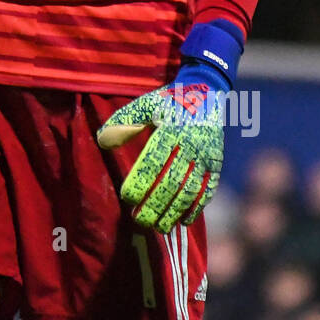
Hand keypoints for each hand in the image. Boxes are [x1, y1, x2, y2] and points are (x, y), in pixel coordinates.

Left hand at [96, 19, 243, 233]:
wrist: (206, 92)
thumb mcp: (145, 105)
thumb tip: (102, 140)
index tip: (128, 198)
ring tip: (158, 227)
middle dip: (155, 204)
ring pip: (190, 190)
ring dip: (174, 212)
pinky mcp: (217, 164)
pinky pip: (207, 190)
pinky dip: (196, 208)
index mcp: (171, 129)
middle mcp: (191, 144)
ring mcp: (207, 156)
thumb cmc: (168, 100)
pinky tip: (183, 222)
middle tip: (139, 221)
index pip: (154, 161)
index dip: (141, 182)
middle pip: (172, 181)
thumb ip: (124, 122)